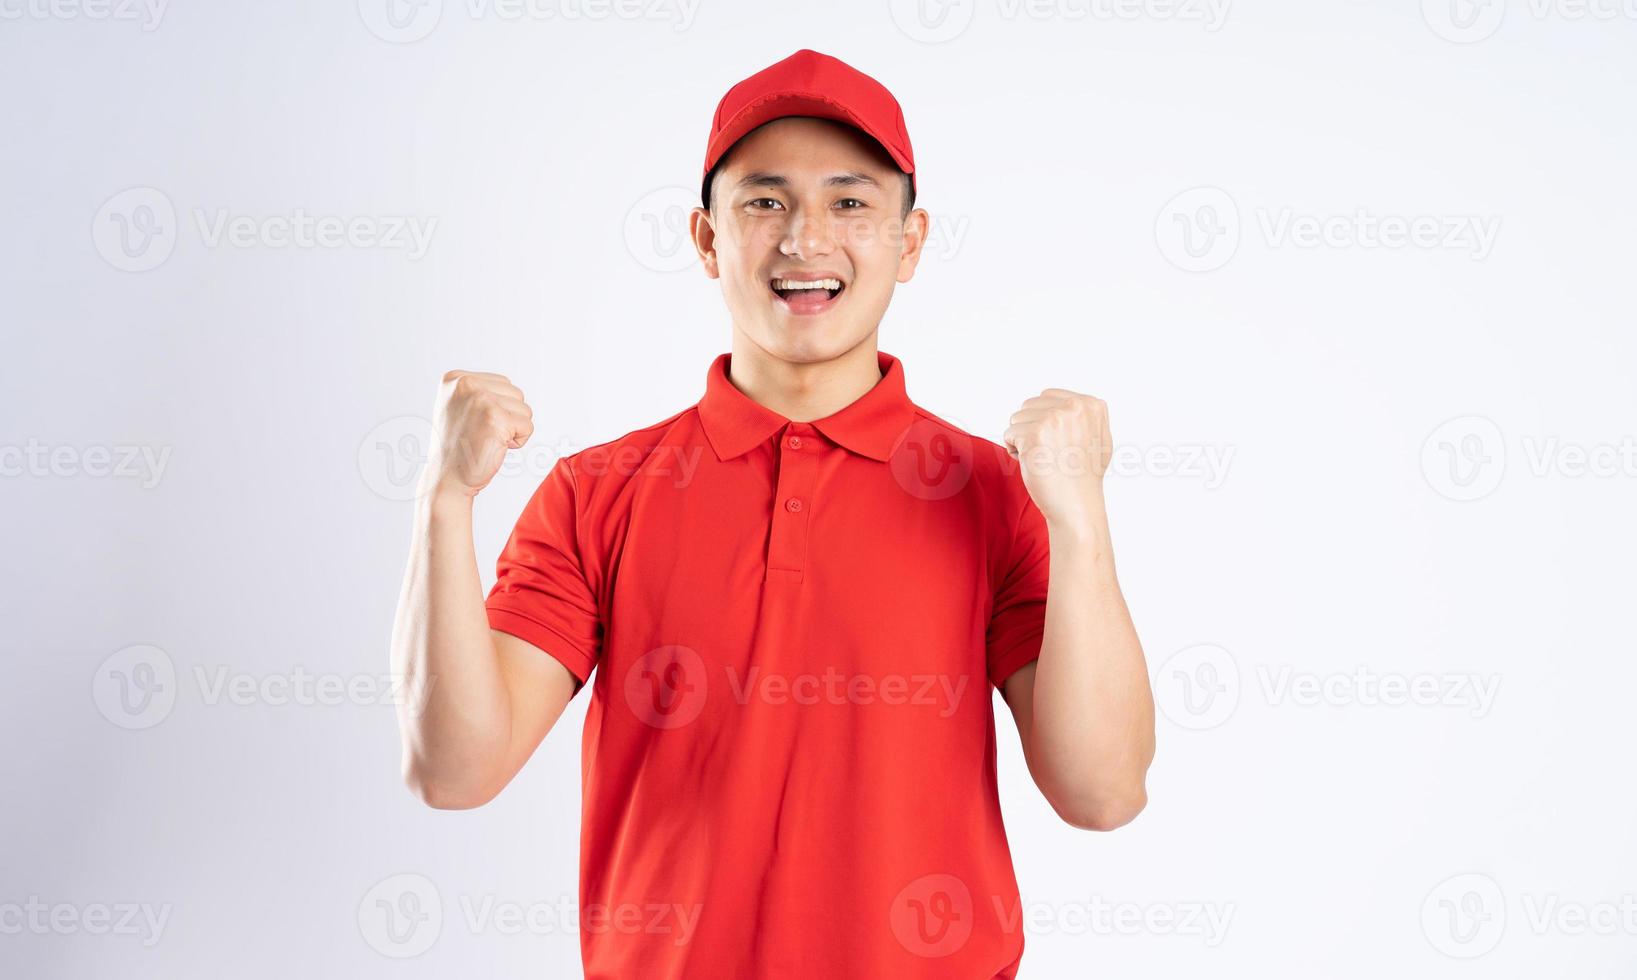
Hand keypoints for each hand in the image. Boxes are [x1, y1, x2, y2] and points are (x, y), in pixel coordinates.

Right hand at [423, 370, 533, 499]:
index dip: (499, 409)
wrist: (447, 479)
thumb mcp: (459, 407)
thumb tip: (509, 389)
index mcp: (456, 379)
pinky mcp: (496, 418)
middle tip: (482, 434)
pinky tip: (495, 447)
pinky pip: (528, 426)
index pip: (503, 384)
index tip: (475, 424)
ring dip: (513, 430)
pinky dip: (518, 441)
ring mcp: (481, 400)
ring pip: (524, 409)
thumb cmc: (458, 447)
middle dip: (508, 417)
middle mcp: (466, 385)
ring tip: (488, 440)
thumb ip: (479, 392)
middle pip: (516, 394)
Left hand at [1001, 388, 1112, 527]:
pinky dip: (1014, 451)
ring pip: (1017, 419)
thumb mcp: (1099, 437)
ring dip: (1022, 439)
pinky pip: (1009, 434)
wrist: (1077, 505)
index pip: (1047, 396)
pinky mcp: (1034, 434)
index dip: (1043, 421)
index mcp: (1090, 404)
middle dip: (1030, 428)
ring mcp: (1054, 419)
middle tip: (1048, 453)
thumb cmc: (1084, 478)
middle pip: (1029, 405)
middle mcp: (1074, 407)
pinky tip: (1033, 464)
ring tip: (1042, 458)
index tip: (1057, 444)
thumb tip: (1068, 404)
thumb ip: (1084, 417)